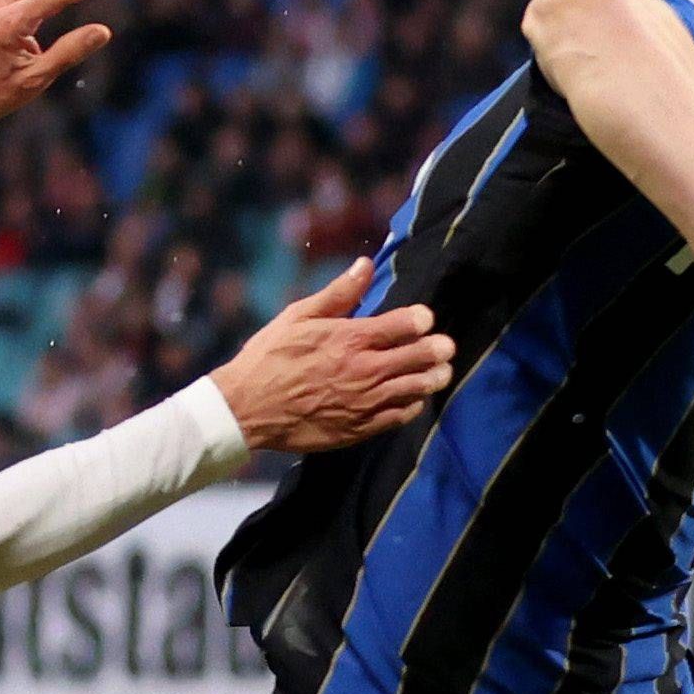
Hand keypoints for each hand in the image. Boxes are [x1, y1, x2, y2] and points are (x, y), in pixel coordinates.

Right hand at [212, 260, 455, 452]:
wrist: (248, 408)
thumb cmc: (269, 357)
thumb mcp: (298, 316)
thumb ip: (338, 293)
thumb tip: (365, 265)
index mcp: (350, 338)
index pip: (404, 324)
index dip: (422, 319)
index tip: (425, 318)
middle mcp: (364, 370)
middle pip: (419, 357)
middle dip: (439, 349)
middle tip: (446, 346)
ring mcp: (365, 402)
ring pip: (416, 388)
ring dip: (434, 378)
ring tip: (442, 372)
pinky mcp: (360, 428)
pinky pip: (399, 416)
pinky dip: (412, 405)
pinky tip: (413, 398)